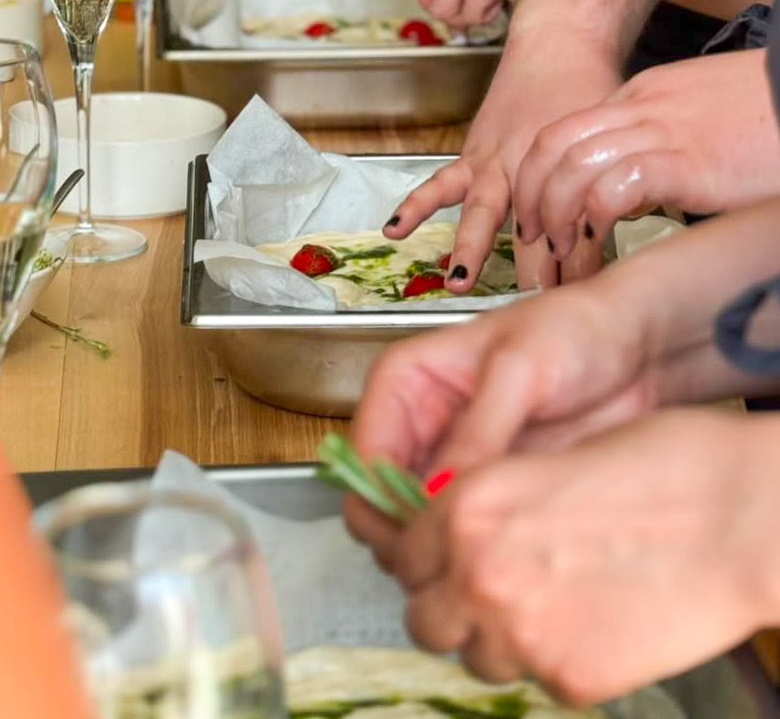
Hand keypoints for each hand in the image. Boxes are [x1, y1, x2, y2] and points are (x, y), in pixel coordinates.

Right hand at [346, 265, 659, 561]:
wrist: (642, 347)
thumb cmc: (577, 331)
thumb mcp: (522, 368)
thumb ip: (479, 431)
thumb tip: (438, 495)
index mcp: (406, 382)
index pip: (364, 456)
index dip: (383, 504)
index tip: (427, 537)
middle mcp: (419, 428)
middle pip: (380, 503)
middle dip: (408, 538)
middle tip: (460, 560)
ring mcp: (455, 467)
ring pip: (419, 531)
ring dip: (443, 553)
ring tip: (493, 560)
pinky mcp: (493, 496)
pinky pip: (466, 539)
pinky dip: (478, 555)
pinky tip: (514, 558)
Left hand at [366, 411, 770, 704]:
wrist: (739, 517)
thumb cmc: (658, 466)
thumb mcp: (544, 462)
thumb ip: (487, 504)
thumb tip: (458, 533)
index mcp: (467, 508)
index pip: (403, 555)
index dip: (422, 558)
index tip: (440, 560)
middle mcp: (478, 574)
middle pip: (423, 617)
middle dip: (447, 605)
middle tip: (486, 592)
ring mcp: (523, 635)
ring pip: (473, 658)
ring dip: (494, 638)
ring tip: (544, 607)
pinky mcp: (571, 680)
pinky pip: (537, 681)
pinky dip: (554, 660)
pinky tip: (594, 623)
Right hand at [384, 38, 621, 289]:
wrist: (561, 44)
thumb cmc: (594, 91)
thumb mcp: (613, 141)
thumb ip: (612, 189)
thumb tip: (621, 242)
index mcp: (570, 173)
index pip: (579, 234)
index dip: (584, 271)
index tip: (587, 303)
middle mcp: (529, 172)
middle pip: (531, 233)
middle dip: (534, 274)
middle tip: (535, 309)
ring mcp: (496, 163)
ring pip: (482, 211)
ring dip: (471, 247)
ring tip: (458, 282)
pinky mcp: (473, 154)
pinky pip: (441, 183)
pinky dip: (415, 205)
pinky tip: (394, 229)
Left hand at [514, 47, 779, 262]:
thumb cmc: (765, 112)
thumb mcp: (697, 115)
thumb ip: (659, 136)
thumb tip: (637, 179)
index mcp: (642, 95)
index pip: (565, 130)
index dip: (540, 173)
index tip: (538, 209)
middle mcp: (642, 108)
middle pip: (554, 144)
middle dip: (532, 192)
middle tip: (533, 234)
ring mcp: (662, 133)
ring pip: (574, 164)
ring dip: (557, 210)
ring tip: (562, 246)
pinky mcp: (688, 164)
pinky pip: (619, 184)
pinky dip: (597, 213)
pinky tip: (599, 235)